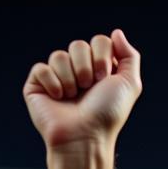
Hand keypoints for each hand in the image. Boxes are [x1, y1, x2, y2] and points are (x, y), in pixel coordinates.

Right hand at [24, 31, 141, 150]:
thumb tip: (116, 32)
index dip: (102, 57)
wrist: (85, 136)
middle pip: (78, 45)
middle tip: (89, 89)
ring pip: (59, 56)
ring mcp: (57, 77)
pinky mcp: (38, 85)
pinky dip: (53, 83)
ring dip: (71, 79)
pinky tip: (58, 99)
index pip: (99, 41)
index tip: (105, 79)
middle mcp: (79, 71)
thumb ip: (129, 56)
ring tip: (73, 97)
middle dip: (86, 68)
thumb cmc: (108, 114)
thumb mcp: (129, 84)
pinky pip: (41, 68)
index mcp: (100, 69)